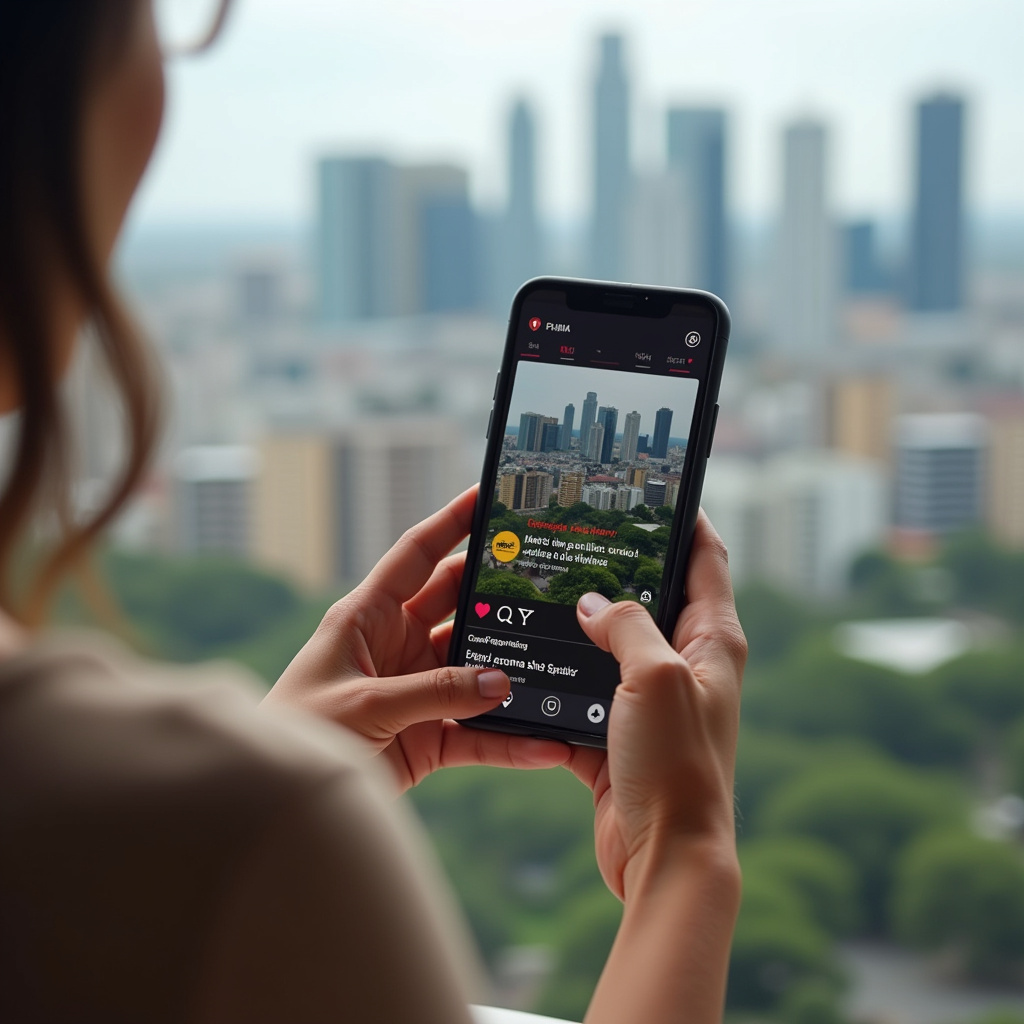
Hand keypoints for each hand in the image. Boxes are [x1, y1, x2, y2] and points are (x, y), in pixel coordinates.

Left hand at [262, 487, 569, 790]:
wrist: (275, 801)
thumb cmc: (300, 733)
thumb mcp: (365, 702)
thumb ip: (433, 691)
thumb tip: (500, 682)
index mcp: (367, 617)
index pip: (416, 557)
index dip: (451, 522)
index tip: (488, 496)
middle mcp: (397, 645)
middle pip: (458, 606)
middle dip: (498, 592)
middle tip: (545, 576)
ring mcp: (417, 689)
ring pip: (477, 670)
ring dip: (512, 670)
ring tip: (557, 660)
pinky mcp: (429, 736)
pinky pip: (478, 733)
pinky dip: (509, 739)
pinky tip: (543, 741)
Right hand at [565, 511, 746, 900]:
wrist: (665, 856)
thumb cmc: (677, 766)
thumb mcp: (655, 677)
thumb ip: (625, 626)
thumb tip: (592, 602)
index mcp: (712, 641)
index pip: (707, 559)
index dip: (686, 519)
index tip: (657, 487)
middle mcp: (688, 665)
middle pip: (655, 596)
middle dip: (620, 566)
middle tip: (579, 533)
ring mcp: (654, 699)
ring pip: (615, 643)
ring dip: (585, 622)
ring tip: (545, 588)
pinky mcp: (621, 732)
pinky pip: (588, 689)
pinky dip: (564, 676)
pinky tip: (531, 660)